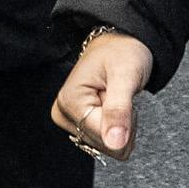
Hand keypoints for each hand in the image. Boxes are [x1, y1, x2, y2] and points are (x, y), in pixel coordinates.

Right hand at [51, 29, 152, 160]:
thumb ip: (118, 111)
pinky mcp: (79, 125)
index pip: (104, 137)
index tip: (123, 95)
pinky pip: (108, 141)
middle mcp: (63, 115)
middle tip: (121, 95)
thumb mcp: (125, 76)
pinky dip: (119, 126)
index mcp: (68, 102)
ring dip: (122, 124)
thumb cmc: (122, 52)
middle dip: (123, 123)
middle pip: (105, 145)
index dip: (124, 122)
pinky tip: (115, 106)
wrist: (121, 42)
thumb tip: (114, 144)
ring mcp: (71, 121)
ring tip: (117, 97)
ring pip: (108, 146)